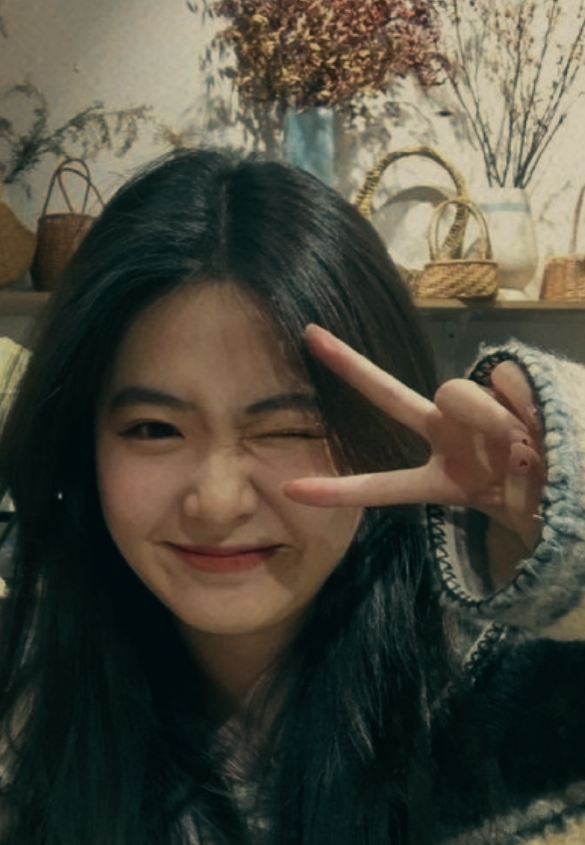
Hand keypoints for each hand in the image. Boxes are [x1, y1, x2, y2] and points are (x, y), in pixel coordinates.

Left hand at [283, 326, 544, 552]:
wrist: (575, 489)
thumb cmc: (542, 503)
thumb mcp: (517, 508)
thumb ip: (509, 475)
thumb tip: (507, 427)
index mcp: (442, 479)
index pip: (381, 485)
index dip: (338, 490)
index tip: (289, 487)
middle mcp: (448, 438)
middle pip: (391, 397)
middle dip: (351, 367)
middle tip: (310, 335)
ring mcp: (474, 414)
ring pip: (455, 391)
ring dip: (487, 419)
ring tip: (523, 448)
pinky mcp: (508, 390)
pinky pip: (503, 379)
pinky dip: (521, 401)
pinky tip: (538, 421)